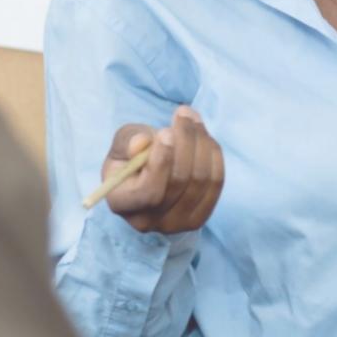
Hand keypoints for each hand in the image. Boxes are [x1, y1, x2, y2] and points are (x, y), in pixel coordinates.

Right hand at [102, 106, 223, 233]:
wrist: (151, 173)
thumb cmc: (131, 157)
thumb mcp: (122, 143)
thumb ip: (128, 141)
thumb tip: (142, 143)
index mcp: (121, 204)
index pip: (148, 191)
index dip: (161, 161)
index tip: (166, 131)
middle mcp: (147, 222)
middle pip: (180, 182)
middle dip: (186, 141)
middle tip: (184, 112)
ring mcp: (176, 224)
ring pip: (201, 180)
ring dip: (201, 142)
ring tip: (193, 118)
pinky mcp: (199, 217)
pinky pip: (216, 183)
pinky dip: (213, 155)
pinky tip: (205, 137)